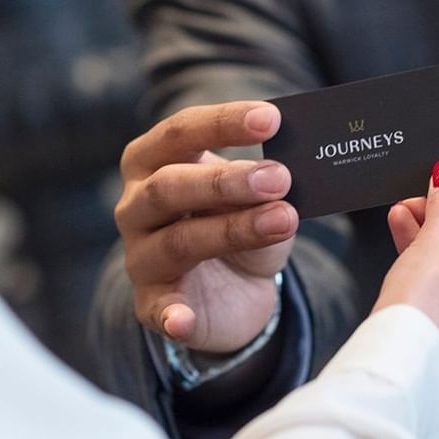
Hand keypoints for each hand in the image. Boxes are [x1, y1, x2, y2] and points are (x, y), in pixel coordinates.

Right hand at [116, 101, 297, 352]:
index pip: (180, 132)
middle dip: (225, 180)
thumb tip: (301, 162)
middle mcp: (136, 204)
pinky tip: (184, 320)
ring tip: (282, 219)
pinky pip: (158, 309)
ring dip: (233, 229)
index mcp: (154, 160)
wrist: (234, 287)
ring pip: (179, 240)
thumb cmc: (238, 220)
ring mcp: (140, 255)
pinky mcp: (151, 303)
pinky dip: (171, 315)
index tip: (270, 118)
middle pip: (169, 185)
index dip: (223, 122)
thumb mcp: (254, 193)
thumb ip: (266, 176)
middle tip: (278, 177)